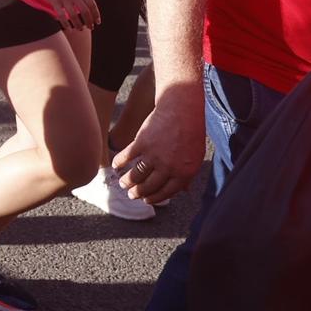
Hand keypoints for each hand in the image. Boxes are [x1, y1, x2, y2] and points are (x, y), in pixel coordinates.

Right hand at [31, 0, 97, 29]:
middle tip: (91, 28)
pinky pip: (62, 15)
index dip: (96, 15)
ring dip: (79, 25)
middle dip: (89, 21)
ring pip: (74, 15)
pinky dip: (66, 24)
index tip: (97, 22)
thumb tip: (88, 4)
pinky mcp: (54, 0)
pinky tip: (69, 28)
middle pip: (85, 11)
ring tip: (80, 29)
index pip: (92, 4)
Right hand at [112, 87, 205, 203]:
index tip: (146, 200)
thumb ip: (187, 174)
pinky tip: (115, 166)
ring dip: (128, 182)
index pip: (166, 192)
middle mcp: (168, 168)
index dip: (154, 198)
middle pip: (149, 186)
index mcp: (183, 173)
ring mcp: (153, 156)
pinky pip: (126, 157)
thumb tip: (184, 190)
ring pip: (136, 175)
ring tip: (123, 184)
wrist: (181, 109)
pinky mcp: (141, 143)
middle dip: (138, 193)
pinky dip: (119, 162)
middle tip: (132, 195)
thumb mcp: (195, 157)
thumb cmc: (191, 132)